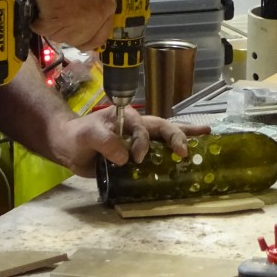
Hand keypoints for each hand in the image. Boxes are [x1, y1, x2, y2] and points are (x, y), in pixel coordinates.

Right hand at [29, 0, 114, 51]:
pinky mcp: (56, 22)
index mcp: (106, 8)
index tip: (77, 38)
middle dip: (65, 32)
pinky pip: (42, 29)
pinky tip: (39, 7)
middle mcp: (94, 19)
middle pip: (77, 40)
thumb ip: (95, 4)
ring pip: (58, 36)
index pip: (99, 38)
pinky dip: (37, 20)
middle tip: (56, 19)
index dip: (86, 40)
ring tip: (48, 7)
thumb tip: (85, 18)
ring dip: (50, 26)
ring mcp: (76, 23)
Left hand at [49, 106, 210, 176]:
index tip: (136, 158)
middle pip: (163, 127)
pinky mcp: (138, 154)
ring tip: (208, 134)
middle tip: (185, 151)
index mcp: (127, 118)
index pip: (142, 128)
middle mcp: (137, 126)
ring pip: (166, 135)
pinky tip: (190, 154)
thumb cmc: (77, 137)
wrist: (68, 146)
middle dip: (177, 136)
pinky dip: (175, 151)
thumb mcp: (87, 136)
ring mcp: (139, 140)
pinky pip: (159, 152)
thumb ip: (104, 142)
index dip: (142, 143)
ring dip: (186, 136)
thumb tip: (125, 157)